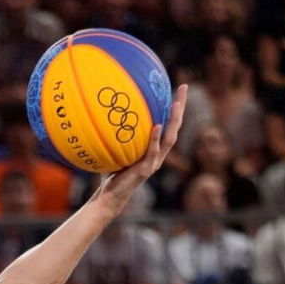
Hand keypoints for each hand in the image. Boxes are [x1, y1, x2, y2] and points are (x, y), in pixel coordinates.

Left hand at [96, 84, 187, 212]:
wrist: (109, 197)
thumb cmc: (110, 173)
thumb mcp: (113, 150)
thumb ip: (113, 135)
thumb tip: (100, 112)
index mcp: (154, 149)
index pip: (168, 124)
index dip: (173, 107)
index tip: (176, 88)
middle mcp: (158, 154)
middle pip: (175, 127)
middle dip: (180, 107)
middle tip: (184, 87)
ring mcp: (154, 162)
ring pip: (170, 138)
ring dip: (174, 120)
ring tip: (176, 103)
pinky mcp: (146, 170)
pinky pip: (152, 152)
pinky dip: (155, 139)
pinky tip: (157, 125)